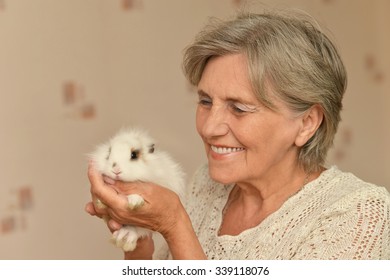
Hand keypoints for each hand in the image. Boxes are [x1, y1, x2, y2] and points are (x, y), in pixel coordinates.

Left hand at [86, 162, 205, 258]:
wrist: (172, 221)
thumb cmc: (165, 205)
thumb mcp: (148, 190)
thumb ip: (127, 185)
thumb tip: (110, 178)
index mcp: (122, 207)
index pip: (99, 190)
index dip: (94, 175)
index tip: (93, 163)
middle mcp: (117, 214)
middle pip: (96, 196)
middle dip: (95, 180)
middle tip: (99, 166)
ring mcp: (118, 217)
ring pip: (99, 201)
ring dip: (98, 187)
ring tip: (102, 174)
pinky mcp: (121, 217)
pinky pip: (106, 207)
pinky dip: (102, 196)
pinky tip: (105, 188)